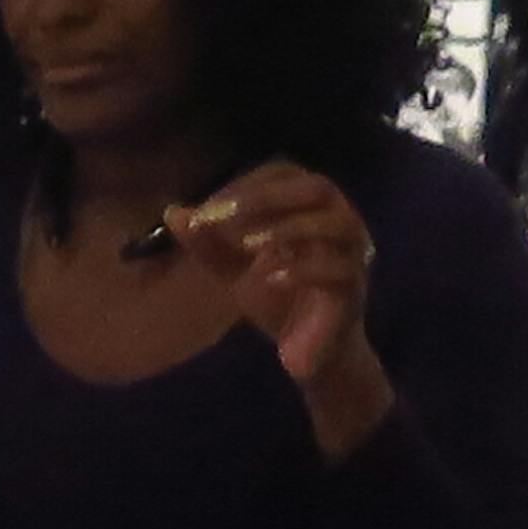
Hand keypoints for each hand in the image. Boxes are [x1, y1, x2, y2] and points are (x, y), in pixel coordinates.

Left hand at [172, 160, 390, 443]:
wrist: (310, 354)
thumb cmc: (278, 301)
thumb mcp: (234, 270)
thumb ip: (208, 243)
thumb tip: (174, 212)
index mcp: (310, 206)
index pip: (283, 174)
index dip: (245, 186)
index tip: (205, 211)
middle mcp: (339, 220)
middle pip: (316, 187)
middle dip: (267, 196)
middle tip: (223, 214)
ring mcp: (352, 254)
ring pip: (336, 223)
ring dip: (288, 228)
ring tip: (246, 245)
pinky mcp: (354, 290)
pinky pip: (339, 270)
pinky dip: (302, 271)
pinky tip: (269, 280)